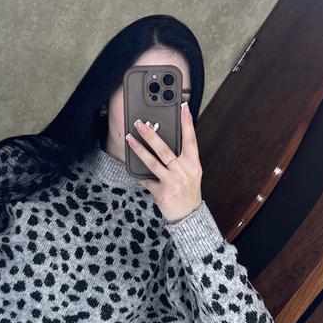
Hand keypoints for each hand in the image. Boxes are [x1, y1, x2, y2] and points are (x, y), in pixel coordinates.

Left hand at [126, 100, 202, 222]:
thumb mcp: (191, 173)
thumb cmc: (187, 190)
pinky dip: (138, 174)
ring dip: (139, 149)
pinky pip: (146, 180)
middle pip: (165, 149)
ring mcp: (173, 183)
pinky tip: (131, 166)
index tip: (183, 106)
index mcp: (193, 164)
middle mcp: (184, 172)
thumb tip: (164, 139)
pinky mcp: (162, 193)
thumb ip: (183, 158)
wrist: (188, 215)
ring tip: (129, 138)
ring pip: (152, 162)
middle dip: (151, 134)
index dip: (187, 122)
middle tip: (140, 123)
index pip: (191, 139)